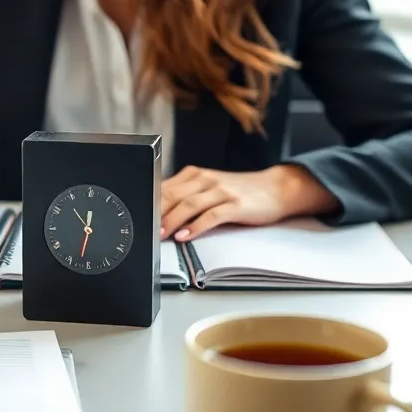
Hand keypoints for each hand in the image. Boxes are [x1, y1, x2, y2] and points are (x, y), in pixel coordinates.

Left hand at [160, 164, 339, 241]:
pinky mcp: (236, 205)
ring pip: (189, 204)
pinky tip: (185, 236)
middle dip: (155, 212)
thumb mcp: (210, 189)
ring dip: (171, 220)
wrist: (276, 189)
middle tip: (142, 228)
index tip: (136, 216)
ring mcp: (221, 191)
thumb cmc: (239, 192)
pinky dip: (195, 226)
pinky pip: (211, 215)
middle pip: (173, 195)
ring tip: (159, 235)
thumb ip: (186, 197)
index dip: (148, 202)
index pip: (164, 187)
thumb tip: (158, 213)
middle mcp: (206, 179)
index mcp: (195, 175)